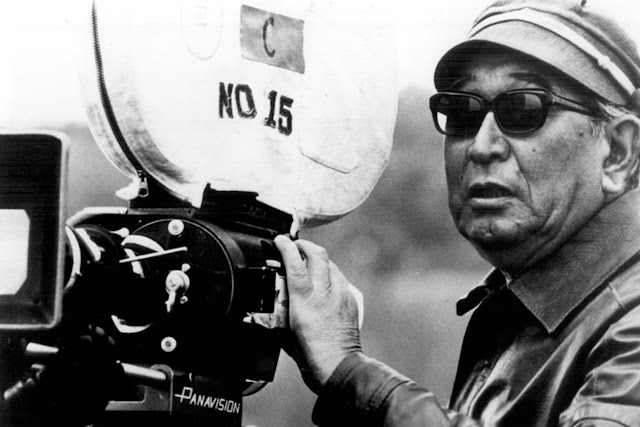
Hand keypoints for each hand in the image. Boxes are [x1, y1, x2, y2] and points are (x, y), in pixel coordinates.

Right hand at [274, 235, 362, 393]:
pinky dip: (329, 274)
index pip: (294, 261)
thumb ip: (280, 312)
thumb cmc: (311, 354)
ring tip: (308, 263)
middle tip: (295, 246)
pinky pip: (340, 278)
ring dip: (318, 259)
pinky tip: (323, 283)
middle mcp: (325, 291)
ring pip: (330, 264)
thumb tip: (274, 303)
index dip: (286, 247)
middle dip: (305, 245)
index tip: (280, 241)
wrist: (339, 366)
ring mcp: (341, 293)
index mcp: (305, 298)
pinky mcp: (351, 300)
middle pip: (317, 254)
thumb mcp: (285, 331)